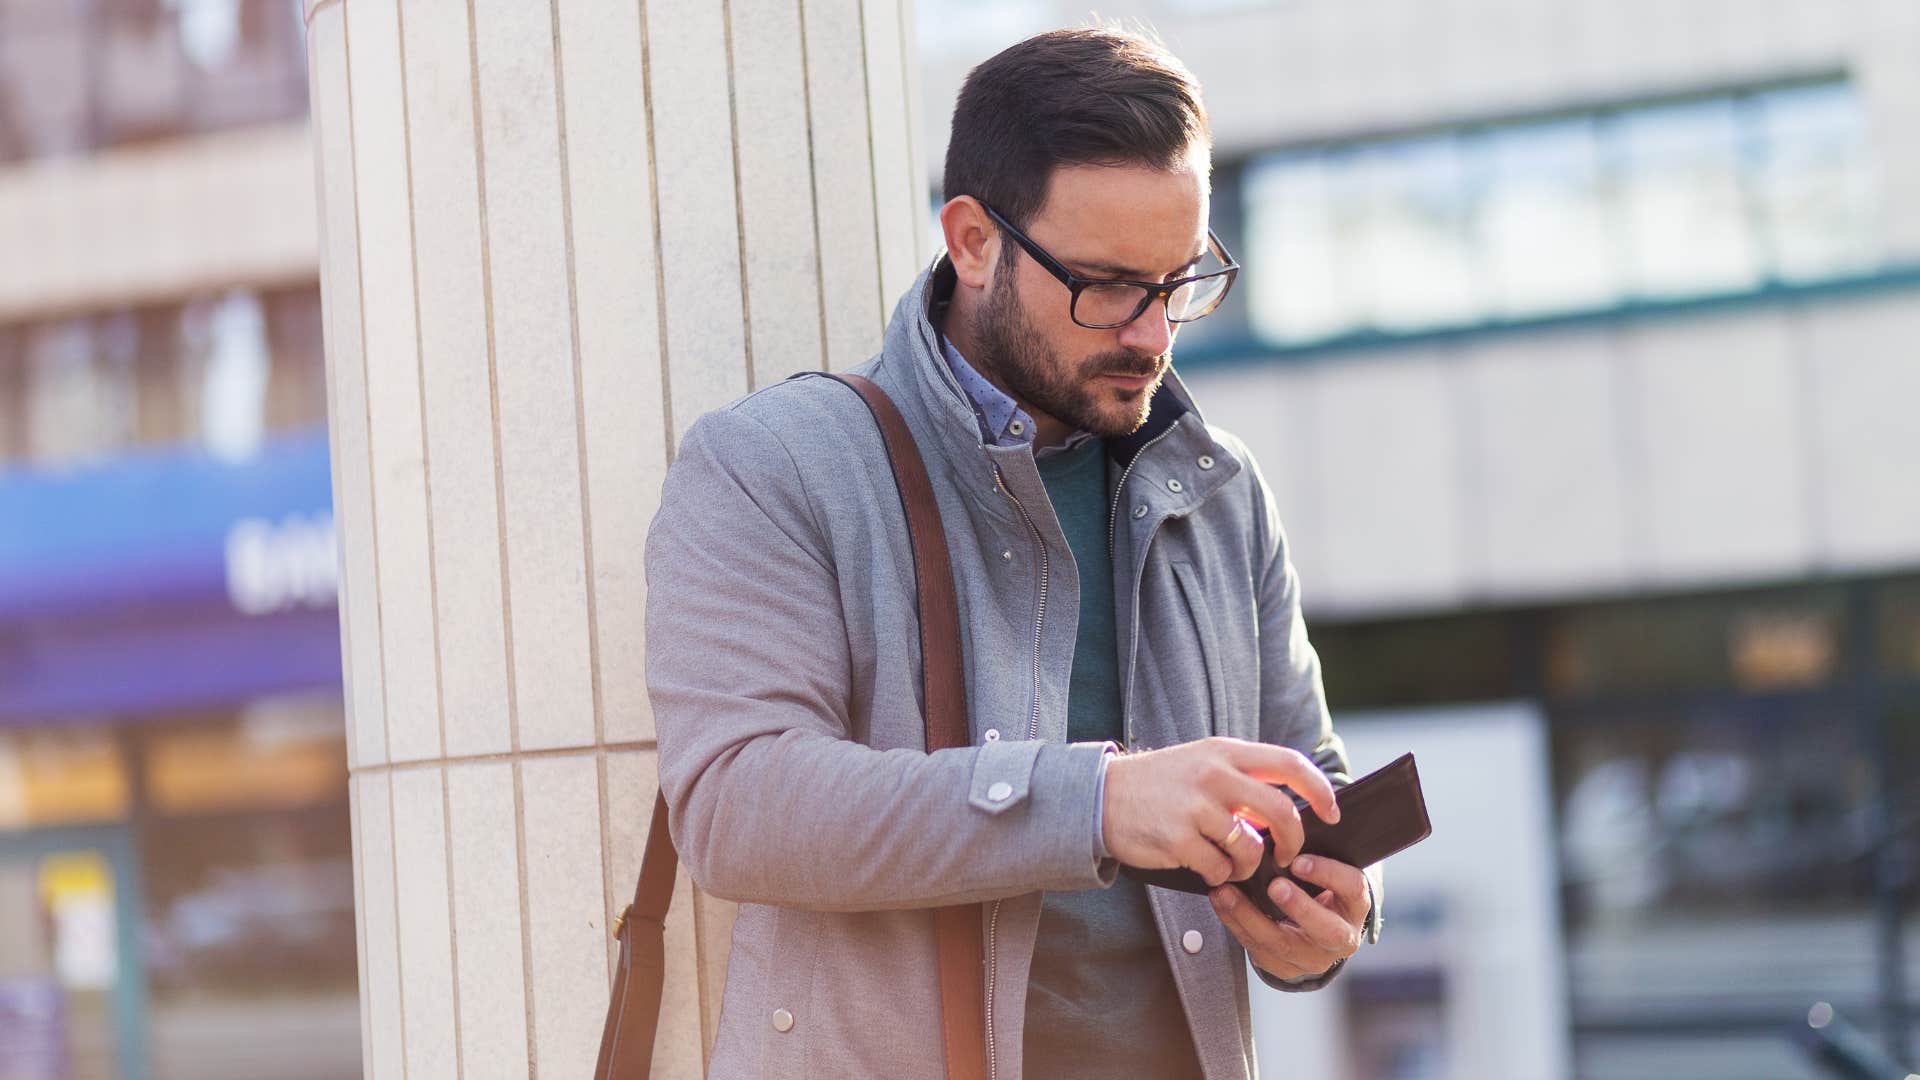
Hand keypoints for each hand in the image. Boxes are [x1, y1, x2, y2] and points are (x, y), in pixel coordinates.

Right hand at [1101, 737, 1339, 888]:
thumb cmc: (1158, 785)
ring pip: (1250, 847)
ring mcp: (1195, 807)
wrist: (1101, 797)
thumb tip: (1285, 810)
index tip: (1331, 812)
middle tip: (1287, 857)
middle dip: (1293, 841)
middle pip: (1280, 811)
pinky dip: (1219, 875)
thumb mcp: (1200, 763)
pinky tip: (1205, 868)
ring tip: (1230, 863)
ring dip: (1249, 865)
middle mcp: (1213, 775)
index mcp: (1224, 752)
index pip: (1288, 764)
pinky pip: (1219, 868)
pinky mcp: (1178, 839)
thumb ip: (1240, 780)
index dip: (1318, 790)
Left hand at [1210, 853, 1368, 980]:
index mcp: (1355, 906)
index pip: (1353, 888)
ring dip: (1250, 916)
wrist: (1313, 932)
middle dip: (1299, 908)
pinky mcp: (1285, 969)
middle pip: (1327, 930)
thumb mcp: (1323, 873)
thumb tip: (1279, 827)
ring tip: (1226, 892)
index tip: (1298, 861)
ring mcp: (1313, 958)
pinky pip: (1258, 950)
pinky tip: (1221, 903)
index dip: (1328, 874)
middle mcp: (1341, 938)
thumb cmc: (1316, 889)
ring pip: (1283, 944)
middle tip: (1274, 886)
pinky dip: (1236, 924)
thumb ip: (1309, 857)